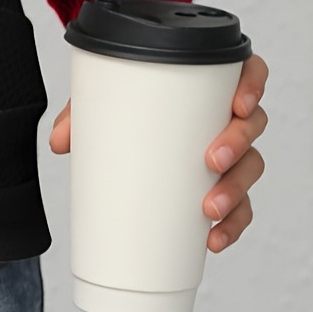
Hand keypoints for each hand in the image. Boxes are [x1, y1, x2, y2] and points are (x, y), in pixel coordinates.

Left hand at [48, 50, 268, 253]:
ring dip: (236, 190)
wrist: (125, 121)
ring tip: (209, 209)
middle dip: (237, 144)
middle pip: (252, 124)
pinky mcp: (224, 184)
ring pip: (250, 167)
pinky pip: (242, 205)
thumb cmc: (128, 102)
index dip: (253, 84)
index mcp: (210, 82)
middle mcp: (228, 115)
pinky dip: (232, 224)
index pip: (249, 72)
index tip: (239, 103)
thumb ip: (81, 114)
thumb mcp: (103, 99)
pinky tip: (215, 239)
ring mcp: (232, 151)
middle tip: (211, 161)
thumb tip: (59, 143)